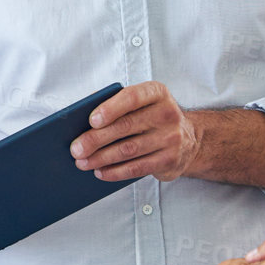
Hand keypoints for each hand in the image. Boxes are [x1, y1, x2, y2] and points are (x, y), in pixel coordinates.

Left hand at [69, 81, 198, 181]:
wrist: (188, 139)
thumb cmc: (151, 117)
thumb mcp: (140, 103)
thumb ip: (115, 103)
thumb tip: (80, 117)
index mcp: (156, 93)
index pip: (132, 98)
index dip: (110, 109)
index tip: (91, 121)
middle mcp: (167, 113)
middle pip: (126, 127)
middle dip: (96, 139)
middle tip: (76, 149)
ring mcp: (171, 138)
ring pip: (129, 150)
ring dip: (101, 158)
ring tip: (83, 163)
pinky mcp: (170, 160)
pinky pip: (137, 167)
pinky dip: (115, 171)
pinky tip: (100, 172)